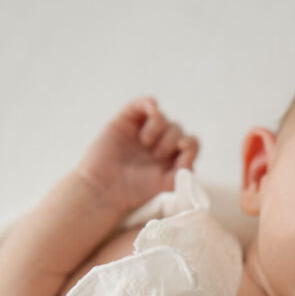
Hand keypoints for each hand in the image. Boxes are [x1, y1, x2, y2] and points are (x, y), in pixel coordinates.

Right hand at [75, 97, 198, 212]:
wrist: (105, 190)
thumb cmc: (135, 192)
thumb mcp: (168, 185)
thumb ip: (185, 168)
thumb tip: (188, 146)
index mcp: (170, 160)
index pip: (190, 143)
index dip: (189, 143)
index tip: (181, 148)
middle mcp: (158, 144)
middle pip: (177, 128)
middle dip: (170, 140)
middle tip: (156, 155)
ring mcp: (142, 131)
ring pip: (162, 117)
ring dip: (159, 127)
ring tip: (146, 142)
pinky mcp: (126, 120)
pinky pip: (144, 103)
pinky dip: (150, 104)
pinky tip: (151, 113)